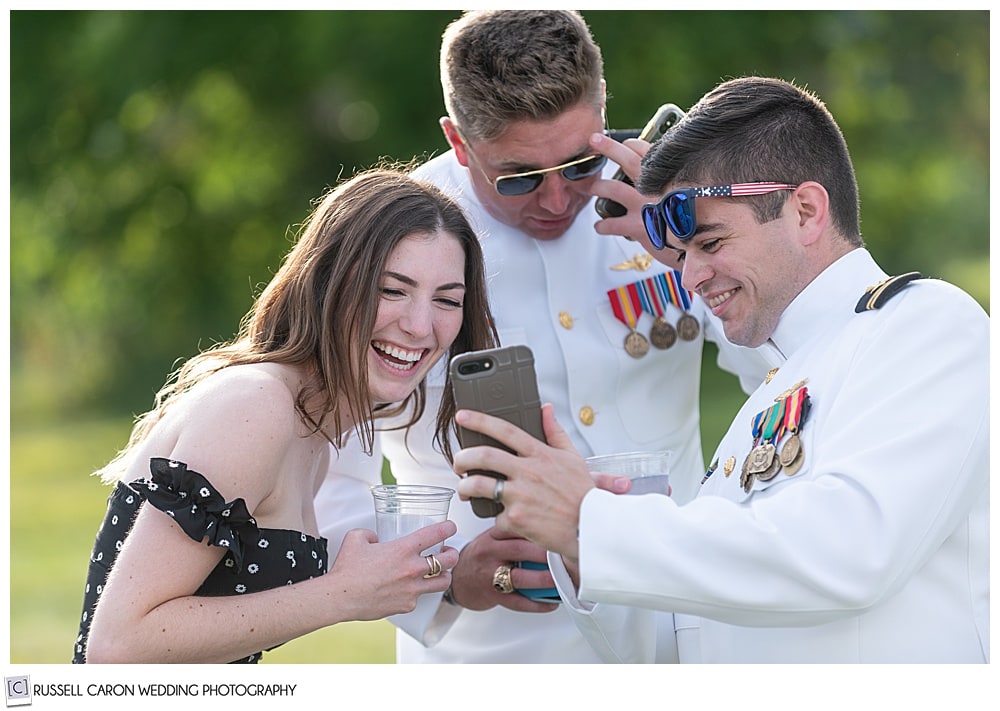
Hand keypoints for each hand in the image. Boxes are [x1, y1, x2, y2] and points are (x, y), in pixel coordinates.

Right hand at [326, 521, 458, 621]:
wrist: (340, 597)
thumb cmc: (347, 570)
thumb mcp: (356, 538)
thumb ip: (371, 534)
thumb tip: (376, 539)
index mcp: (403, 549)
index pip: (436, 533)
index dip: (448, 528)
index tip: (451, 527)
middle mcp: (412, 569)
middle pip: (448, 560)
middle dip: (453, 554)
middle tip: (449, 552)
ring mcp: (412, 589)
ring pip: (443, 582)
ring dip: (444, 576)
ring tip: (441, 573)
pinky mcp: (407, 605)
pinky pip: (419, 598)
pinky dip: (417, 593)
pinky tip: (409, 589)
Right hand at [448, 527, 557, 611]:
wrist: (457, 579)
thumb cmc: (480, 557)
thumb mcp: (491, 538)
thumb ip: (513, 533)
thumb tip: (548, 530)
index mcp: (492, 536)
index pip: (516, 527)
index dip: (539, 528)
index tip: (559, 529)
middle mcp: (490, 553)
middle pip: (521, 550)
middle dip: (546, 553)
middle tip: (567, 554)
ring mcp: (490, 575)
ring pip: (520, 577)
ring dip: (545, 579)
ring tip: (562, 579)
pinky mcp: (493, 596)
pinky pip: (518, 602)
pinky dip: (537, 604)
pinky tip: (552, 602)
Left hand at [455, 404, 593, 558]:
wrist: (591, 528)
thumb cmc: (582, 495)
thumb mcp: (573, 458)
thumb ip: (555, 432)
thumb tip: (546, 409)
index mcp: (540, 455)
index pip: (504, 430)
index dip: (479, 421)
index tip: (463, 417)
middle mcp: (528, 472)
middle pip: (482, 456)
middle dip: (461, 458)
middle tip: (458, 463)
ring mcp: (520, 496)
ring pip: (477, 485)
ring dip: (464, 487)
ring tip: (465, 491)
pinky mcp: (516, 520)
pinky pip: (495, 518)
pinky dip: (497, 520)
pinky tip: (505, 520)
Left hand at [588, 132, 682, 270]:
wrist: (697, 249)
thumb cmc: (693, 225)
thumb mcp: (689, 197)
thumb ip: (674, 186)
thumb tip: (666, 181)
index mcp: (668, 176)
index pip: (647, 150)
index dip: (632, 145)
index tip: (625, 144)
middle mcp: (655, 187)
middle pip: (627, 159)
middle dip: (609, 147)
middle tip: (595, 140)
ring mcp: (644, 205)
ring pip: (612, 188)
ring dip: (598, 187)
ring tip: (592, 188)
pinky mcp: (637, 226)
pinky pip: (611, 223)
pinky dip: (602, 225)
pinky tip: (600, 226)